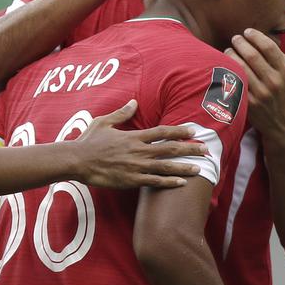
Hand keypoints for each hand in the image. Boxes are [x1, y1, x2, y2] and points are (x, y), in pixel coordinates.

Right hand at [73, 100, 204, 188]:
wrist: (78, 161)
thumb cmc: (89, 141)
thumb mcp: (104, 122)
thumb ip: (121, 113)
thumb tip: (134, 102)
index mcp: (133, 136)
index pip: (162, 132)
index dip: (179, 131)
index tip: (193, 130)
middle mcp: (138, 151)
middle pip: (170, 149)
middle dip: (189, 149)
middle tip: (206, 150)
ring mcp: (136, 167)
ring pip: (166, 167)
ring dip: (184, 167)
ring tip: (199, 168)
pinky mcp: (131, 180)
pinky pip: (154, 182)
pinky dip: (169, 182)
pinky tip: (181, 183)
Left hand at [226, 29, 284, 140]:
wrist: (284, 125)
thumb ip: (279, 57)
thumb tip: (260, 38)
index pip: (268, 47)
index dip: (255, 36)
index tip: (247, 32)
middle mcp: (274, 81)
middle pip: (252, 54)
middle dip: (240, 43)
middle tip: (235, 38)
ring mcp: (261, 93)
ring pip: (240, 67)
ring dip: (231, 54)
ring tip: (228, 50)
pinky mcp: (249, 103)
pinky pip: (234, 82)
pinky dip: (228, 71)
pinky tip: (226, 66)